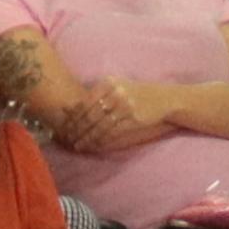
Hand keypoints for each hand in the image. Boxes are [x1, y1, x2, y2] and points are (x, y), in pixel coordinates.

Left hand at [61, 87, 176, 155]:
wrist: (164, 99)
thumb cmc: (137, 93)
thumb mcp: (118, 86)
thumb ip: (98, 95)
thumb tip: (71, 108)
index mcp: (108, 83)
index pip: (85, 102)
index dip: (72, 117)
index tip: (63, 127)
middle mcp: (115, 92)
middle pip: (90, 115)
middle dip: (76, 130)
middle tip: (66, 139)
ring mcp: (124, 105)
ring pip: (99, 126)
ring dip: (86, 138)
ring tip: (77, 145)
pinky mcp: (133, 118)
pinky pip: (112, 132)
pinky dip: (101, 141)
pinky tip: (93, 146)